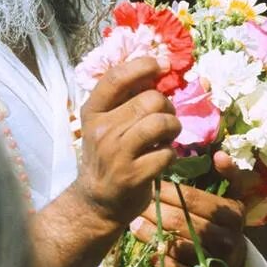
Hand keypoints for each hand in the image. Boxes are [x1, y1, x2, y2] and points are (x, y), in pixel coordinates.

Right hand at [75, 57, 181, 225]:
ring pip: (160, 123)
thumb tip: (159, 69)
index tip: (161, 64)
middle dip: (167, 107)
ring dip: (172, 128)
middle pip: (150, 100)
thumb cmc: (108, 156)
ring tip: (167, 137)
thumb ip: (125, 100)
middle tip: (165, 120)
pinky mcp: (132, 175)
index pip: (116, 78)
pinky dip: (170, 154)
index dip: (142, 66)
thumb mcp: (105, 124)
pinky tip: (160, 159)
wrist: (97, 202)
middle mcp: (101, 129)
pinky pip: (166, 153)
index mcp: (93, 111)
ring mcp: (116, 153)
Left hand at [130, 180, 246, 266]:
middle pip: (180, 221)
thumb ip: (229, 174)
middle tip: (137, 202)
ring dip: (151, 233)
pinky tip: (148, 248)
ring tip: (134, 221)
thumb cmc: (226, 220)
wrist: (235, 260)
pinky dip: (159, 259)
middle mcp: (226, 239)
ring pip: (175, 244)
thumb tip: (219, 155)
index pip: (192, 199)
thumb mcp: (234, 196)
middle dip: (155, 210)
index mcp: (233, 214)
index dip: (168, 191)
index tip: (151, 184)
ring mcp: (214, 262)